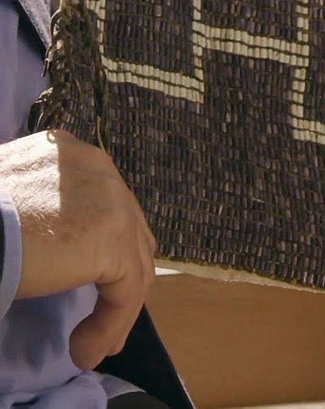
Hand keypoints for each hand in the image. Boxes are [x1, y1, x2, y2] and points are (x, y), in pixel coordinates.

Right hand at [4, 130, 156, 369]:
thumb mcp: (13, 203)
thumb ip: (44, 211)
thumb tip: (59, 246)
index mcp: (72, 154)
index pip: (105, 206)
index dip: (103, 248)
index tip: (87, 282)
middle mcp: (99, 169)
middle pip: (128, 231)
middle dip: (120, 276)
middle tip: (103, 316)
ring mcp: (112, 203)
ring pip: (131, 265)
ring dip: (116, 311)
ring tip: (95, 345)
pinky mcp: (112, 242)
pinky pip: (125, 292)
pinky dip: (110, 324)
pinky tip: (85, 350)